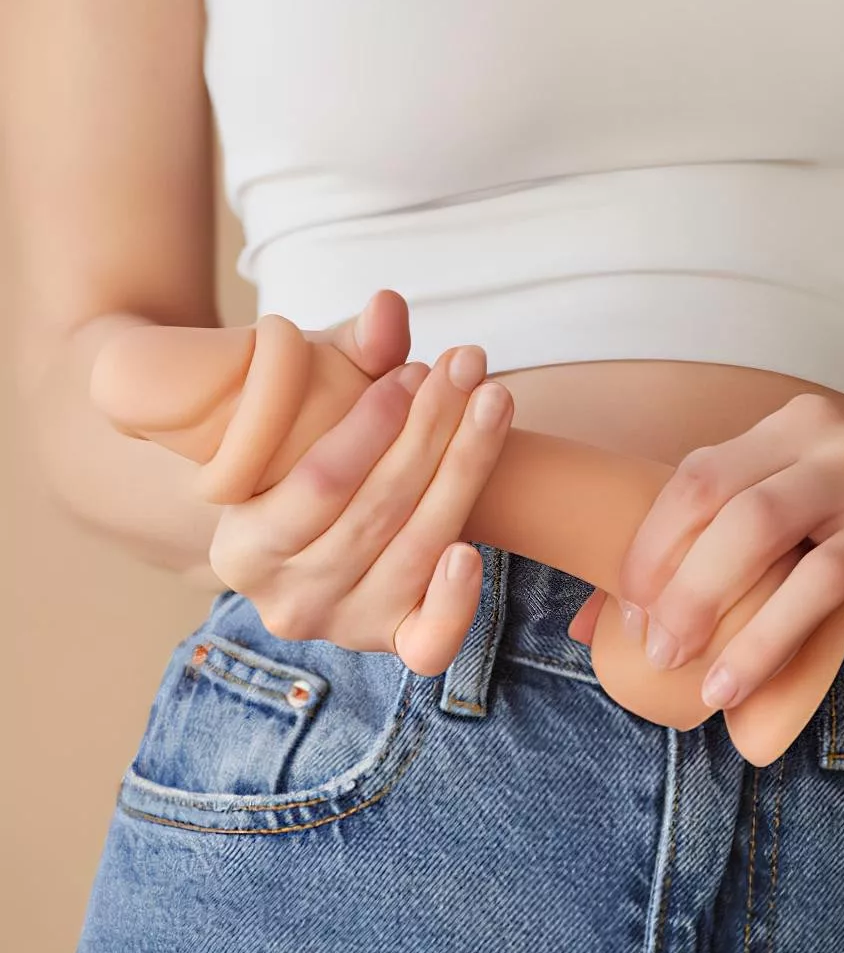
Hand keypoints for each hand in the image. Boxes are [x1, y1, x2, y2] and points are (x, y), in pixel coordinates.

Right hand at [207, 292, 513, 675]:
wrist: (316, 529)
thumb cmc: (309, 453)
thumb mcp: (311, 403)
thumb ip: (349, 357)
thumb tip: (389, 309)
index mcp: (241, 549)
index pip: (320, 482)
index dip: (376, 424)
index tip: (418, 369)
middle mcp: (288, 602)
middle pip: (376, 515)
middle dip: (431, 432)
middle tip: (468, 369)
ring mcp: (345, 630)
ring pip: (415, 552)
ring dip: (463, 473)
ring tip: (494, 405)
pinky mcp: (396, 644)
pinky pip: (431, 642)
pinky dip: (457, 601)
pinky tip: (474, 547)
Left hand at [569, 393, 843, 714]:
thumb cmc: (837, 521)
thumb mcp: (772, 506)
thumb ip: (698, 545)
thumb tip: (592, 626)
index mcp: (794, 428)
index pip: (704, 477)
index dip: (657, 548)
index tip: (633, 612)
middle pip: (754, 520)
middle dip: (696, 596)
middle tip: (665, 656)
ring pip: (824, 571)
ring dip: (763, 640)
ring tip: (720, 690)